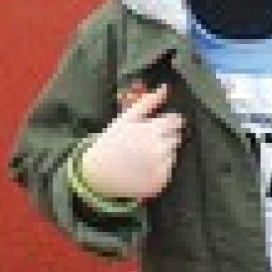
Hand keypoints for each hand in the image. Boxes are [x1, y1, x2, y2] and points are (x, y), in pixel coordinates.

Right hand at [80, 84, 183, 201]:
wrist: (95, 174)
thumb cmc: (112, 141)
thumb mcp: (127, 118)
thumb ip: (149, 101)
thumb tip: (166, 87)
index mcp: (153, 131)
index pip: (177, 121)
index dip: (167, 122)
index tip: (155, 126)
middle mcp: (160, 150)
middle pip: (176, 138)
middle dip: (165, 137)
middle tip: (144, 142)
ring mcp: (160, 168)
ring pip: (173, 154)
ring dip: (163, 153)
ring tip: (141, 156)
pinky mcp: (159, 183)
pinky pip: (168, 171)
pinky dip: (159, 169)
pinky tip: (142, 168)